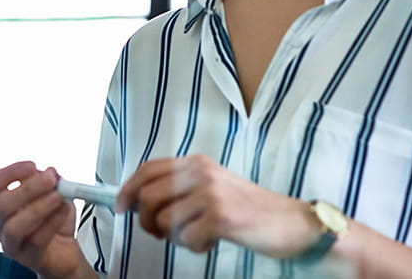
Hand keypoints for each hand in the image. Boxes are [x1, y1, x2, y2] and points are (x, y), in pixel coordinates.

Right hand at [0, 163, 92, 278]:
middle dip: (28, 189)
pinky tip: (64, 210)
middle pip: (1, 205)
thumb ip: (49, 182)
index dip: (12, 172)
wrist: (64, 251)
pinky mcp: (27, 257)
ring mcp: (9, 243)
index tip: (33, 165)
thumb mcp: (52, 193)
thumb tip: (50, 172)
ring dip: (38, 208)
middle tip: (50, 180)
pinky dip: (52, 222)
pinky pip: (36, 240)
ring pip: (14, 227)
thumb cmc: (52, 221)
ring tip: (57, 197)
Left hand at [115, 154, 316, 257]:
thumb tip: (138, 200)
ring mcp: (211, 194)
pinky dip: (194, 247)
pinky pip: (186, 238)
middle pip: (148, 196)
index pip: (148, 169)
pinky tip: (212, 243)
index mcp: (197, 163)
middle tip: (161, 233)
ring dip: (175, 237)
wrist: (292, 223)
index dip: (127, 189)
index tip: (119, 206)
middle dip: (147, 221)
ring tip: (197, 237)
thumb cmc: (250, 209)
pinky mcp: (221, 217)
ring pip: (164, 221)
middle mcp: (202, 173)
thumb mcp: (213, 187)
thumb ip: (181, 189)